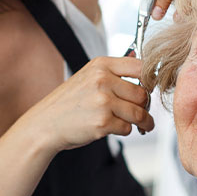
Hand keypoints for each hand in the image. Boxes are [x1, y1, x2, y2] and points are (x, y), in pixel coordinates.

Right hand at [27, 56, 153, 151]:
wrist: (45, 124)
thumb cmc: (69, 102)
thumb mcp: (88, 77)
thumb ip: (115, 73)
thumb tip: (146, 69)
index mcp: (101, 65)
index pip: (140, 66)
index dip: (151, 79)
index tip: (151, 88)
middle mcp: (102, 80)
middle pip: (142, 93)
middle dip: (146, 105)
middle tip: (144, 111)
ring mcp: (103, 102)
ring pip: (139, 112)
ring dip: (144, 121)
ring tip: (144, 124)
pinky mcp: (102, 122)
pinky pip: (127, 127)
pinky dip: (125, 130)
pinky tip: (115, 127)